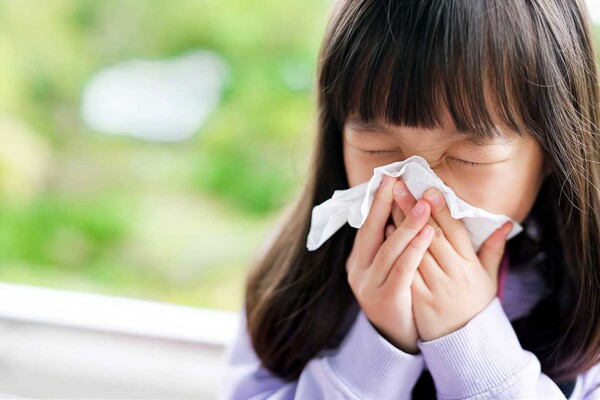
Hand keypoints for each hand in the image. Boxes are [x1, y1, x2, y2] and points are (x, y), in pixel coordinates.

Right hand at [345, 175, 434, 353]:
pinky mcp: (385, 299)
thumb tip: (403, 211)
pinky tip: (427, 233)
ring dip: (406, 223)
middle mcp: (358, 270)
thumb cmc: (398, 297)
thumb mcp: (389, 269)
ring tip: (422, 203)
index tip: (389, 177)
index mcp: (359, 259)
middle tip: (397, 179)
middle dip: (384, 204)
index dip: (378, 201)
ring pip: (388, 249)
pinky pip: (402, 268)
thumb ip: (391, 243)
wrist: (396, 340)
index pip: (367, 225)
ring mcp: (369, 285)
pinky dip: (414, 248)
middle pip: (371, 231)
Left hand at [390, 179, 512, 341]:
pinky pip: (404, 269)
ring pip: (415, 249)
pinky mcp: (417, 298)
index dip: (441, 209)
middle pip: (431, 234)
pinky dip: (395, 250)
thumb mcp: (488, 278)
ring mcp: (434, 286)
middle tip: (400, 186)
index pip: (454, 231)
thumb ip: (494, 250)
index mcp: (470, 265)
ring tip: (388, 202)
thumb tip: (506, 223)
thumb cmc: (474, 306)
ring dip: (400, 224)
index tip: (428, 189)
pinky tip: (384, 232)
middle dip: (414, 208)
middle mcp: (453, 273)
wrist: (463, 344)